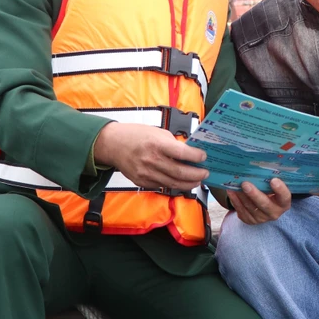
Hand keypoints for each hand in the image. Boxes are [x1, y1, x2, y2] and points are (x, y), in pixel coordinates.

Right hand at [92, 122, 207, 190]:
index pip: (182, 153)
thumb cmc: (136, 135)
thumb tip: (190, 152)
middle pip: (180, 173)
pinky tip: (181, 182)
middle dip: (196, 175)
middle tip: (205, 173)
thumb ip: (174, 143)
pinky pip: (162, 186)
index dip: (196, 157)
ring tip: (197, 180)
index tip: (204, 157)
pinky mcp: (142, 182)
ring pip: (173, 184)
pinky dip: (174, 185)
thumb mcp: (158, 132)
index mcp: (157, 144)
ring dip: (188, 183)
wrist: (113, 145)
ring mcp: (146, 174)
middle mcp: (152, 160)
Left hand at [227, 179, 291, 224]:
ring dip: (241, 196)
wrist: (265, 206)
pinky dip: (235, 201)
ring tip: (235, 185)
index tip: (274, 180)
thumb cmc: (271, 192)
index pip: (284, 197)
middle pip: (264, 204)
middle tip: (245, 184)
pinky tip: (231, 191)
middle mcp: (274, 213)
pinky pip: (241, 211)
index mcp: (284, 203)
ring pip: (250, 207)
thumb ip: (271, 180)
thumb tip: (260, 167)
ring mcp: (261, 218)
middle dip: (254, 194)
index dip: (280, 189)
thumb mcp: (275, 187)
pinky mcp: (250, 220)